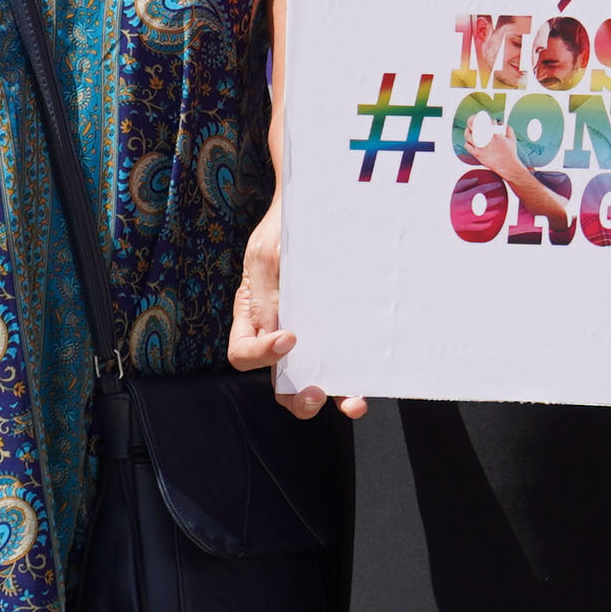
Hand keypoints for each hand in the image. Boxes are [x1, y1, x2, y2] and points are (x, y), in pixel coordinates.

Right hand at [228, 198, 364, 420]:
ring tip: (352, 402)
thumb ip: (266, 293)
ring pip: (312, 381)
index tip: (290, 337)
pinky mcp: (335, 334)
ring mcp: (308, 337)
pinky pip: (340, 364)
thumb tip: (275, 330)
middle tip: (314, 394)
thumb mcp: (267, 255)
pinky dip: (352, 378)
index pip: (242, 354)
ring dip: (331, 396)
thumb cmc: (283, 230)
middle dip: (295, 397)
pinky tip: (367, 383)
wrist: (315, 208)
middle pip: (277, 382)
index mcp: (252, 316)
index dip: (261, 355)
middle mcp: (277, 334)